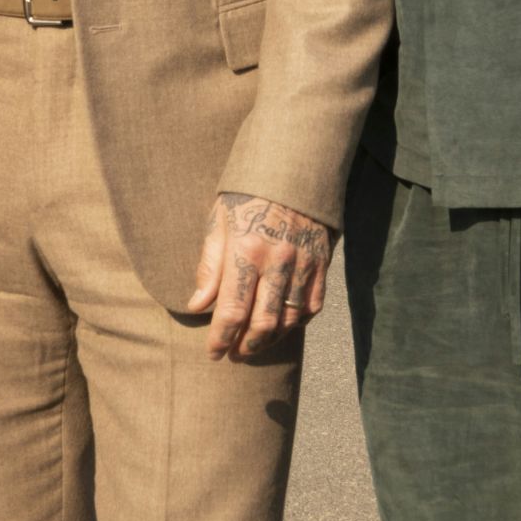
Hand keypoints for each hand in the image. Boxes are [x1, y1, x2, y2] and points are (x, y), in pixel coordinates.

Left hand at [186, 191, 334, 359]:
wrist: (293, 165)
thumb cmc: (247, 193)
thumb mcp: (219, 220)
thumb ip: (209, 265)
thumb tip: (198, 305)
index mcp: (246, 250)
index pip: (231, 311)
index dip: (220, 339)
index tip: (213, 353)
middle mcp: (276, 261)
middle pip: (261, 323)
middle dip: (245, 346)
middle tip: (234, 355)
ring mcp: (303, 263)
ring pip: (288, 320)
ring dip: (269, 340)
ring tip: (254, 345)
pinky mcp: (322, 262)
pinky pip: (311, 306)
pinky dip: (296, 323)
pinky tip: (282, 326)